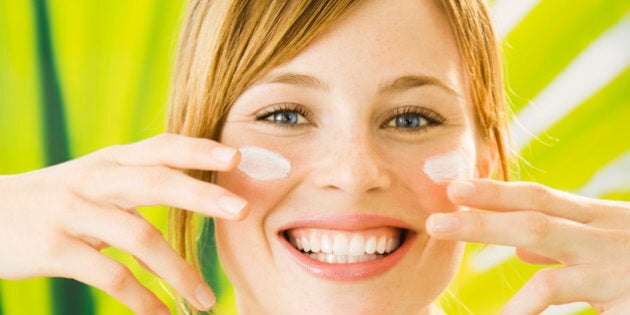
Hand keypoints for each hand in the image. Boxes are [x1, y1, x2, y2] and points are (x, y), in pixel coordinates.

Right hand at [0, 133, 248, 313]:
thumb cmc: (55, 199)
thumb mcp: (94, 179)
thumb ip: (138, 181)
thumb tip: (195, 189)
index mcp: (110, 161)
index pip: (161, 148)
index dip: (199, 149)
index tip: (238, 155)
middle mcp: (94, 180)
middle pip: (157, 182)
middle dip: (202, 195)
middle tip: (243, 210)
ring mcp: (72, 212)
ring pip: (138, 237)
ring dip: (178, 272)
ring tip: (206, 299)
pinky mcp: (53, 249)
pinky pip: (109, 276)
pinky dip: (141, 299)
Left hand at [426, 179, 629, 313]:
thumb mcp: (608, 245)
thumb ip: (563, 248)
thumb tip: (521, 253)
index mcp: (596, 218)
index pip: (537, 197)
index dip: (493, 191)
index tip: (452, 187)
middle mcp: (604, 233)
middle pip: (534, 218)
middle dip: (482, 218)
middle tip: (435, 220)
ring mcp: (615, 264)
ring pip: (547, 255)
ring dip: (501, 259)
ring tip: (466, 270)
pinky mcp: (626, 295)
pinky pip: (569, 299)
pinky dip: (530, 310)